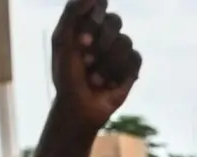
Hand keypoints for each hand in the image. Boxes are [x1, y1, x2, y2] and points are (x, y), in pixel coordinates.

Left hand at [49, 0, 140, 132]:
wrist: (78, 107)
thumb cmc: (66, 75)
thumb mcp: (62, 40)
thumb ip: (73, 12)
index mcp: (88, 23)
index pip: (99, 4)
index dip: (93, 20)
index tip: (81, 41)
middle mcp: (106, 33)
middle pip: (115, 20)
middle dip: (100, 41)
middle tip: (85, 60)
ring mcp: (120, 49)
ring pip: (125, 42)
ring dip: (106, 64)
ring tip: (94, 79)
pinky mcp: (132, 67)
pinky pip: (134, 58)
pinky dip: (119, 72)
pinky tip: (109, 84)